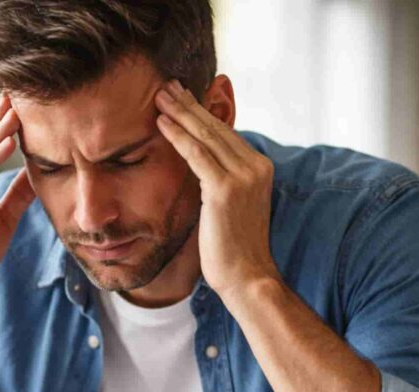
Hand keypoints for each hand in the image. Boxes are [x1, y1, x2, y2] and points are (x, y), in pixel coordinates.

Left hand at [154, 80, 279, 300]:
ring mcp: (243, 176)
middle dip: (189, 105)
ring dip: (180, 113)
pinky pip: (196, 155)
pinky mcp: (225, 189)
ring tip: (159, 96)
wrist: (246, 278)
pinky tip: (161, 123)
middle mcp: (256, 167)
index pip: (225, 133)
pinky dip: (177, 136)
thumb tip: (199, 166)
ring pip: (206, 135)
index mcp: (259, 168)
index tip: (182, 97)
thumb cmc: (233, 249)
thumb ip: (219, 182)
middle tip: (167, 86)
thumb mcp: (229, 207)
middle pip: (216, 127)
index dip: (202, 113)